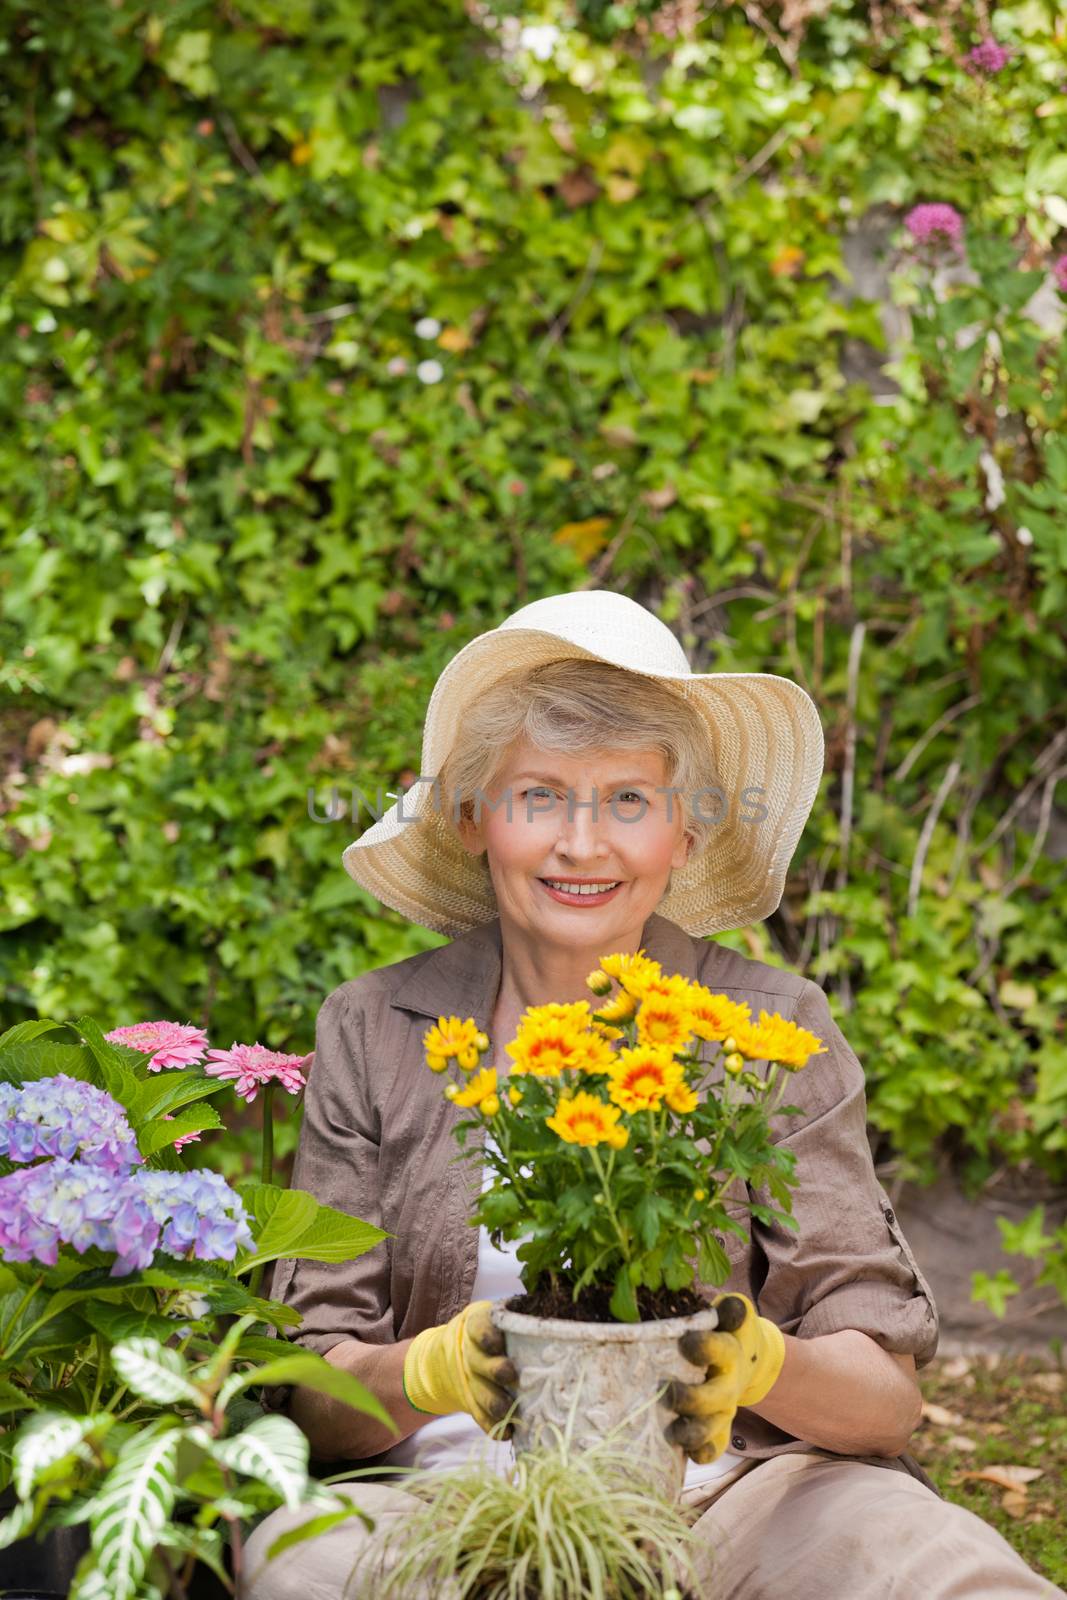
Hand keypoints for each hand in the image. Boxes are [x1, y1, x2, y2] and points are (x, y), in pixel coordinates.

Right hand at [402, 1299, 518, 1434]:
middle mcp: (471, 1354)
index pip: (479, 1329)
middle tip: (511, 1374)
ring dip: (495, 1403)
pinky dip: (493, 1428)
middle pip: (480, 1363)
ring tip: (510, 1411)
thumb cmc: (492, 1330)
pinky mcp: (473, 1402)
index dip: (487, 1336)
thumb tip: (560, 1316)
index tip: (497, 1343)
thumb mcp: (496, 1316)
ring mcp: (470, 1381)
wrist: (455, 1353)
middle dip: (495, 1369)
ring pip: (481, 1393)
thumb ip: (518, 1316)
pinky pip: (480, 1417)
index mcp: (476, 1327)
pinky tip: (507, 1434)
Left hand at [663, 1292, 785, 1464]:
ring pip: (712, 1427)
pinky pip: (713, 1446)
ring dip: (693, 1432)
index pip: (720, 1349)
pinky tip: (687, 1453)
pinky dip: (702, 1453)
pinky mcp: (717, 1427)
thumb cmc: (723, 1328)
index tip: (686, 1342)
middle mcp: (728, 1382)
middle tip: (666, 1390)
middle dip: (692, 1399)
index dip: (705, 1347)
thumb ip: (724, 1309)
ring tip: (672, 1431)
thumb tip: (726, 1303)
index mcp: (729, 1350)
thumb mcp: (727, 1313)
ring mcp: (723, 1408)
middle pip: (716, 1397)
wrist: (748, 1356)